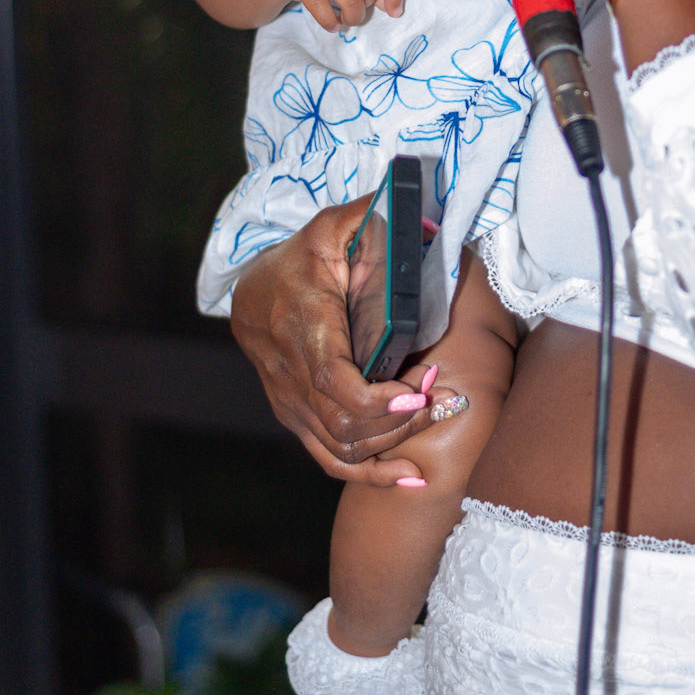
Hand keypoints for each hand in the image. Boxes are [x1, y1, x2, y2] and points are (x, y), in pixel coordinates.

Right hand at [229, 198, 431, 483]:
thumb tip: (422, 217)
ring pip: (340, 448)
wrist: (252, 290)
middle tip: (441, 397)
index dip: (376, 400)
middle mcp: (291, 374)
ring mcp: (291, 403)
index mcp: (302, 326)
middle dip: (400, 419)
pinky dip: (372, 475)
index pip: (331, 380)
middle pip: (343, 423)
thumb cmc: (304, 258)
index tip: (419, 392)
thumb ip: (371, 217)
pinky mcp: (297, 419)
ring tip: (432, 415)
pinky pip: (330, 460)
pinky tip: (410, 477)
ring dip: (393, 442)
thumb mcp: (333, 228)